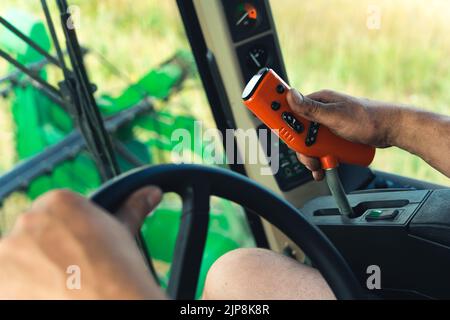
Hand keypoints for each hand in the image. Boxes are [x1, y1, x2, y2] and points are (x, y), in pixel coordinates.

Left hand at [0, 187, 164, 298]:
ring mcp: (9, 252)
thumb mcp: (124, 232)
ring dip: (30, 271)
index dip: (63, 234)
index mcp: (58, 201)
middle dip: (44, 251)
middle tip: (69, 270)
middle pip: (31, 235)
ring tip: (58, 286)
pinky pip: (8, 284)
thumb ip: (131, 207)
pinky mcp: (0, 282)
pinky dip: (21, 291)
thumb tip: (151, 193)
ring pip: (16, 260)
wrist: (110, 302)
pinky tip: (46, 294)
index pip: (51, 214)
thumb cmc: (119, 269)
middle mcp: (28, 220)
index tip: (74, 251)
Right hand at [287, 89, 398, 179]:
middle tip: (309, 159)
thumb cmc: (368, 118)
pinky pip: (320, 147)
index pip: (290, 109)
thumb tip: (291, 96)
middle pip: (298, 131)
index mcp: (318, 101)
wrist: (392, 130)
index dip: (281, 121)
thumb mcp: (335, 115)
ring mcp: (327, 125)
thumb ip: (311, 108)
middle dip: (301, 148)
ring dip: (311, 157)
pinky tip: (324, 166)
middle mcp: (320, 112)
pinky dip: (320, 158)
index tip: (279, 133)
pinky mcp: (334, 136)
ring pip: (309, 143)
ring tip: (319, 167)